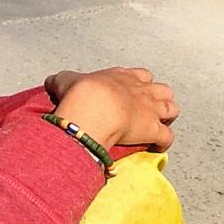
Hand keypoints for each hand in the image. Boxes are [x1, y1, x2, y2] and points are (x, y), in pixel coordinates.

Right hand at [50, 66, 178, 152]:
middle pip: (163, 90)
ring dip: (167, 118)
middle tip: (148, 109)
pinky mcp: (154, 130)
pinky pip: (168, 138)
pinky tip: (157, 147)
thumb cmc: (81, 93)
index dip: (139, 84)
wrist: (93, 108)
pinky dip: (164, 143)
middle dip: (159, 99)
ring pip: (172, 109)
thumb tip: (51, 82)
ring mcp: (151, 110)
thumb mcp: (66, 80)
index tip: (131, 92)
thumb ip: (62, 81)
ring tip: (157, 125)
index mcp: (124, 76)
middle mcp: (142, 90)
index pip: (141, 75)